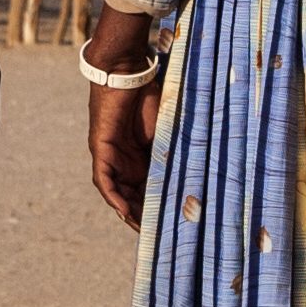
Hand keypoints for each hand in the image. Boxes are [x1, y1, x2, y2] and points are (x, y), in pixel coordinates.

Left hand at [83, 12, 160, 226]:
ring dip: (128, 211)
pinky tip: (123, 210)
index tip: (175, 224)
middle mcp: (125, 159)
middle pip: (133, 195)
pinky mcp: (101, 148)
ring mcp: (111, 155)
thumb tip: (204, 168)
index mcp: (142, 155)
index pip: (150, 187)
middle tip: (161, 236)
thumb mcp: (168, 129)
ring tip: (142, 229)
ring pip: (118, 192)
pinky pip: (104, 180)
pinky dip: (113, 196)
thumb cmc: (151, 93)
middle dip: (144, 216)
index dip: (159, 206)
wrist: (128, 70)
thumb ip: (176, 148)